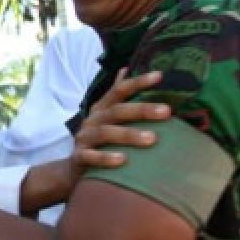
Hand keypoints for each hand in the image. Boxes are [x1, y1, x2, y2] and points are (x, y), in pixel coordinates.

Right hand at [20, 70, 167, 212]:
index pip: (119, 90)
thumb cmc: (98, 142)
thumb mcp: (106, 117)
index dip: (138, 82)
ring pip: (106, 133)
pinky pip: (91, 156)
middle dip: (142, 109)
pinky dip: (105, 158)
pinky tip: (122, 160)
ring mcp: (84, 138)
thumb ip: (116, 96)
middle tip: (167, 111)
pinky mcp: (79, 157)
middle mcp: (93, 120)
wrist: (71, 170)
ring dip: (129, 135)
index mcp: (102, 108)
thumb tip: (126, 68)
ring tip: (152, 139)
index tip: (160, 76)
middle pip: (117, 111)